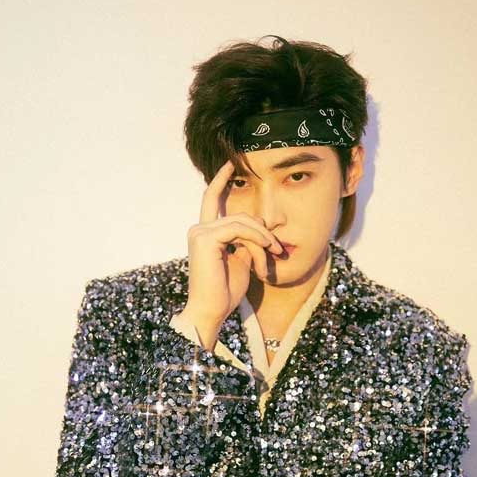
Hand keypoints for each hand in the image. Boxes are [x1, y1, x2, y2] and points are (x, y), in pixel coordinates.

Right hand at [180, 159, 283, 334]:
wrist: (211, 312)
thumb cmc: (225, 293)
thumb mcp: (242, 262)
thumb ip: (247, 243)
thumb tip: (260, 231)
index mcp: (205, 234)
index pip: (211, 200)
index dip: (220, 180)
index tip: (229, 164)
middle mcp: (199, 230)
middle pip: (240, 215)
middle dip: (262, 231)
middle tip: (277, 250)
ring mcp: (200, 233)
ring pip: (243, 222)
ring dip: (263, 238)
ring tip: (273, 254)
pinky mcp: (205, 239)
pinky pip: (240, 230)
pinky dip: (256, 240)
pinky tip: (264, 252)